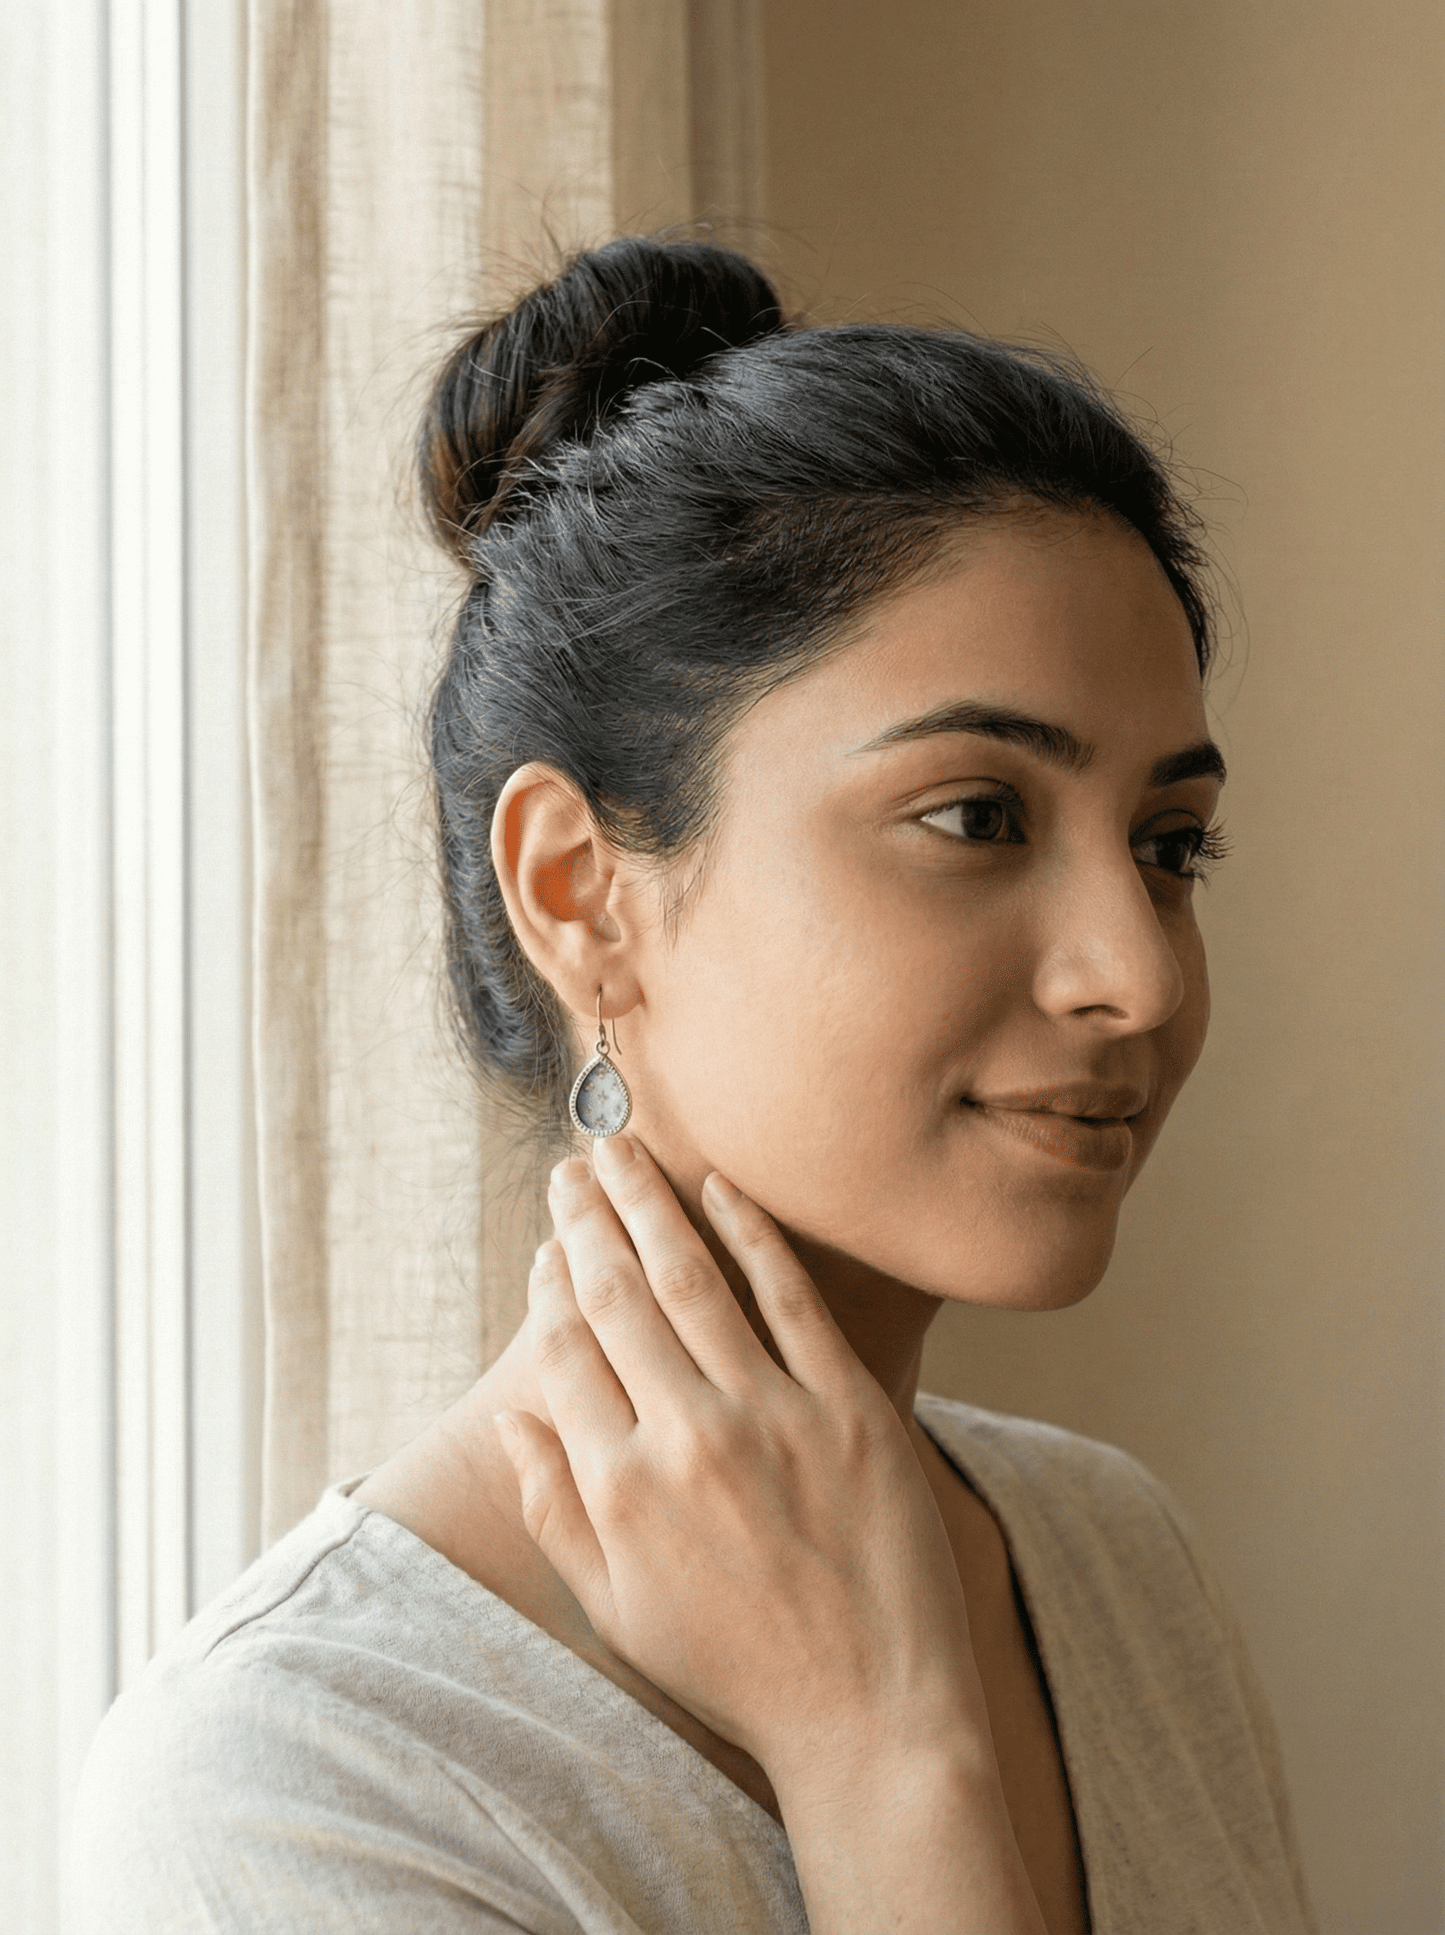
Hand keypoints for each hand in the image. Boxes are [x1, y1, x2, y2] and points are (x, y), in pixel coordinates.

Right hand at [495, 1134, 992, 1799]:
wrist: (870, 1713)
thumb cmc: (735, 1667)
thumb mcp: (615, 1609)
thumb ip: (554, 1509)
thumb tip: (513, 1420)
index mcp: (620, 1488)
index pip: (565, 1349)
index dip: (551, 1283)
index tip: (550, 1243)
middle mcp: (686, 1437)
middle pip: (618, 1294)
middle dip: (588, 1217)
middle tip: (573, 1164)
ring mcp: (773, 1416)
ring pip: (693, 1278)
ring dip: (651, 1203)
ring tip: (626, 1151)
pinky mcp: (849, 1407)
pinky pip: (791, 1296)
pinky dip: (752, 1233)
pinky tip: (722, 1187)